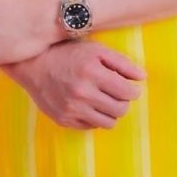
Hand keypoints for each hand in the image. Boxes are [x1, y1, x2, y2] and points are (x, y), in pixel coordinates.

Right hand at [4, 40, 146, 129]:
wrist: (33, 64)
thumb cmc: (68, 53)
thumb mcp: (96, 50)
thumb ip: (121, 62)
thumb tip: (142, 77)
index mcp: (92, 73)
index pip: (128, 92)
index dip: (133, 90)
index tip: (130, 87)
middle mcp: (81, 93)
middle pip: (120, 110)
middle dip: (124, 102)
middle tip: (117, 93)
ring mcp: (71, 109)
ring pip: (108, 123)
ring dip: (111, 112)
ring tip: (104, 100)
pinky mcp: (64, 120)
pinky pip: (91, 126)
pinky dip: (95, 117)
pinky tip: (89, 105)